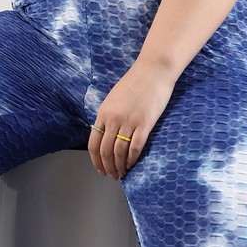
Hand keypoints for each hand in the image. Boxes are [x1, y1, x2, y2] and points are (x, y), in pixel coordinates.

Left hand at [87, 57, 177, 179]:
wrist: (153, 71)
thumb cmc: (136, 82)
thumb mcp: (115, 98)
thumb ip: (109, 115)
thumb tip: (106, 133)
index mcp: (103, 113)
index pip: (93, 143)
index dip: (96, 160)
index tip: (100, 169)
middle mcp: (113, 119)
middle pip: (105, 151)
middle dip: (107, 167)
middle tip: (112, 175)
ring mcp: (129, 122)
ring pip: (119, 152)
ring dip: (119, 166)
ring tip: (122, 173)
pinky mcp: (144, 123)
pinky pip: (135, 147)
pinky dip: (132, 159)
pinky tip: (132, 164)